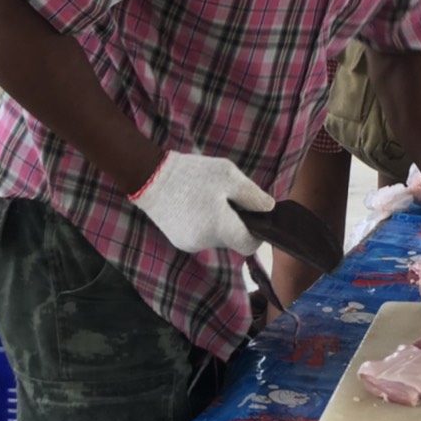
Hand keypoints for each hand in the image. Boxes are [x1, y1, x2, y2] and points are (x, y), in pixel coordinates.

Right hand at [129, 150, 275, 254]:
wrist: (150, 177)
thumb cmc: (192, 174)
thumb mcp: (229, 177)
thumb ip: (253, 196)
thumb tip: (269, 209)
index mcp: (220, 229)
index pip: (249, 245)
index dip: (258, 233)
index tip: (257, 215)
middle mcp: (204, 243)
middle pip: (233, 240)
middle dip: (237, 221)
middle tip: (230, 197)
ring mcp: (189, 244)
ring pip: (217, 237)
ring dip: (221, 222)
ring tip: (211, 197)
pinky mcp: (178, 240)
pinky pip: (202, 235)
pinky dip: (206, 223)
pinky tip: (197, 203)